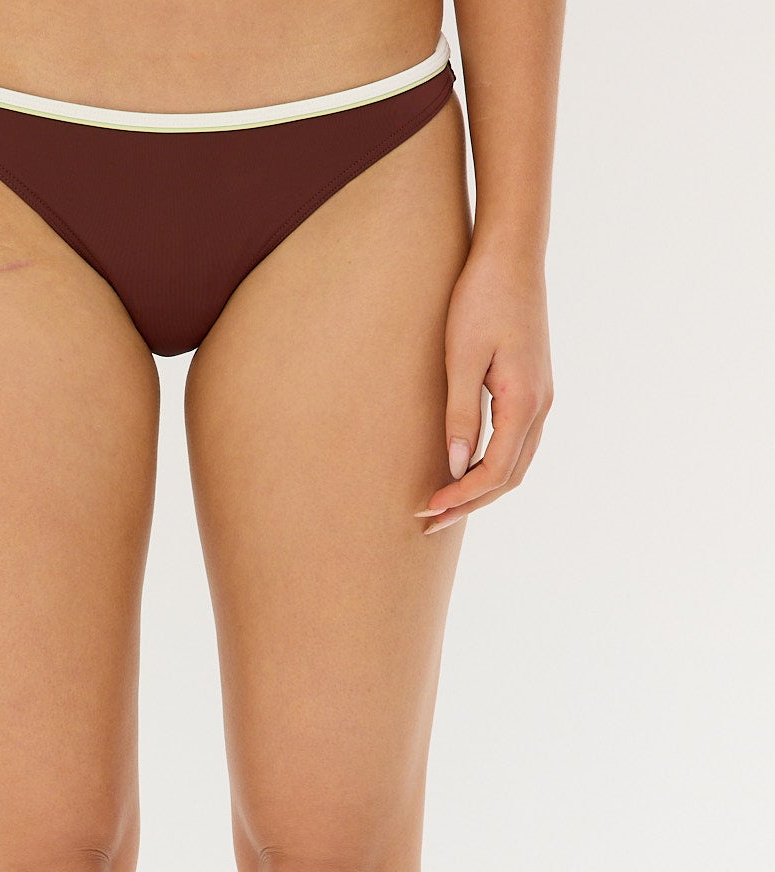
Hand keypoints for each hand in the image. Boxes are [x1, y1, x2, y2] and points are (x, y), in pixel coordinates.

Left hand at [416, 243, 553, 531]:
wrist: (512, 252)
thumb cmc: (482, 297)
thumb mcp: (462, 357)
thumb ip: (460, 414)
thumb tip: (454, 465)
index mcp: (524, 401)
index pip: (495, 472)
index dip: (461, 497)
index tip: (428, 510)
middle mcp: (540, 405)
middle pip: (509, 477)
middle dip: (470, 503)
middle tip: (429, 521)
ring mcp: (540, 396)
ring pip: (516, 462)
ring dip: (481, 488)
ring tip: (444, 503)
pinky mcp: (532, 386)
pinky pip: (516, 442)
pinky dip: (492, 465)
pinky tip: (464, 468)